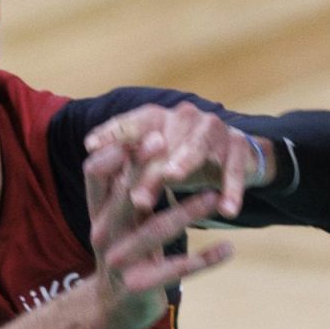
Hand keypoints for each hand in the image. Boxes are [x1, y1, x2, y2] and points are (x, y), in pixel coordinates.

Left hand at [84, 102, 266, 218]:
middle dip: (148, 168)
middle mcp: (185, 117)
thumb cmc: (179, 159)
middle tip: (135, 196)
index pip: (132, 122)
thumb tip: (92, 163)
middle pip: (163, 142)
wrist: (232, 157)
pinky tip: (227, 211)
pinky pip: (233, 169)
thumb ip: (128, 163)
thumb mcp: (153, 161)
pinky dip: (231, 190)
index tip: (90, 146)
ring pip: (196, 148)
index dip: (112, 132)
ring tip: (173, 177)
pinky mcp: (239, 147)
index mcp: (159, 117)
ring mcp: (213, 129)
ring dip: (184, 162)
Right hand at [84, 141, 233, 328]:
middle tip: (172, 145)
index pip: (94, 174)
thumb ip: (122, 186)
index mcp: (98, 213)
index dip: (116, 152)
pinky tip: (228, 248)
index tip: (148, 132)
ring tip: (214, 197)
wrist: (113, 309)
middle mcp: (104, 235)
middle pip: (125, 196)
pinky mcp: (141, 286)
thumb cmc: (124, 251)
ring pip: (155, 231)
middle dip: (146, 169)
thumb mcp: (118, 218)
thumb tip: (132, 140)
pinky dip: (204, 259)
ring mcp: (120, 263)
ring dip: (187, 212)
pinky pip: (177, 270)